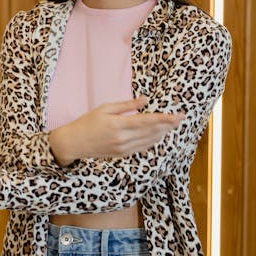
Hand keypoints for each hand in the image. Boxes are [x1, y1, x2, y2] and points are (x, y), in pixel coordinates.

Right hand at [48, 97, 183, 165]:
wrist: (75, 143)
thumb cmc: (87, 122)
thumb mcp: (105, 108)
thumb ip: (127, 105)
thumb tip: (145, 100)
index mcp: (118, 125)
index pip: (147, 122)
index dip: (165, 119)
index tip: (177, 115)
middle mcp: (123, 139)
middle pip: (152, 132)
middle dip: (168, 125)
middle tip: (180, 119)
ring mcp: (123, 148)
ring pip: (150, 141)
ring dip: (163, 133)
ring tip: (173, 125)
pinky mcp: (123, 154)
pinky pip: (143, 147)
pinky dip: (153, 141)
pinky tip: (160, 135)